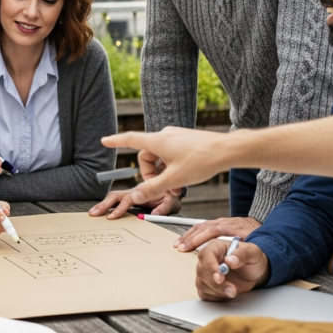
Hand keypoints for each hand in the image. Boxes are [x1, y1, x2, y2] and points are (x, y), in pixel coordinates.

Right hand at [88, 187, 180, 218]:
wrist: (180, 173)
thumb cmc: (176, 187)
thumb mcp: (174, 197)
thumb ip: (165, 206)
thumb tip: (154, 215)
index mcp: (144, 187)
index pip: (129, 198)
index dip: (118, 207)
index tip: (111, 217)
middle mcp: (138, 187)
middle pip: (117, 194)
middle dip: (103, 204)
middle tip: (93, 215)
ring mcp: (136, 189)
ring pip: (117, 194)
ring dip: (104, 203)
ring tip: (94, 212)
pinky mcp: (137, 191)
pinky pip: (122, 195)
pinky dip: (111, 201)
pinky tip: (103, 208)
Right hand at [102, 128, 229, 194]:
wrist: (227, 150)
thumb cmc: (202, 161)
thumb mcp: (174, 179)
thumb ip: (152, 188)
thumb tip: (134, 196)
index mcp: (158, 141)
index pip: (130, 140)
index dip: (116, 141)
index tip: (105, 141)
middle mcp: (165, 136)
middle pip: (147, 157)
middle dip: (152, 175)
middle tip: (166, 190)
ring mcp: (176, 137)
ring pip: (160, 158)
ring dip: (164, 174)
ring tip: (177, 187)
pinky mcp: (185, 141)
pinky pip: (171, 155)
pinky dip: (173, 168)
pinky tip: (185, 178)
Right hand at [175, 217, 260, 251]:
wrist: (264, 228)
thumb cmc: (259, 238)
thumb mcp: (254, 247)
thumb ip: (242, 254)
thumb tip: (230, 261)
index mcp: (229, 228)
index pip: (209, 232)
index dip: (197, 240)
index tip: (187, 248)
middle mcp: (222, 223)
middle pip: (201, 228)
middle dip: (188, 238)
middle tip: (179, 248)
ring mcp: (219, 223)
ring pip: (200, 226)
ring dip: (188, 235)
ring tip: (178, 244)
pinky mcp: (218, 225)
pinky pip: (202, 227)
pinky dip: (193, 233)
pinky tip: (187, 239)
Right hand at [195, 239, 269, 300]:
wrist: (254, 273)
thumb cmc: (252, 259)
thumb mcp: (253, 253)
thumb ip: (242, 254)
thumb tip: (230, 261)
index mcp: (215, 247)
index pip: (206, 255)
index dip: (211, 267)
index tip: (220, 278)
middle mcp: (207, 260)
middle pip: (202, 272)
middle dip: (217, 284)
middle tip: (232, 290)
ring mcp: (205, 273)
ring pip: (202, 284)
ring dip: (217, 291)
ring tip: (233, 291)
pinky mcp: (206, 286)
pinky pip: (204, 294)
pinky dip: (215, 297)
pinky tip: (227, 293)